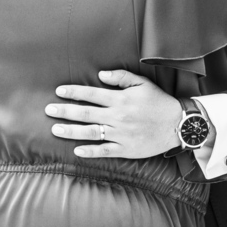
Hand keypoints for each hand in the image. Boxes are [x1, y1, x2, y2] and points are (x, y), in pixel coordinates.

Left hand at [46, 69, 181, 158]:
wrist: (177, 124)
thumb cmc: (159, 102)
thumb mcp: (143, 83)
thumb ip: (121, 77)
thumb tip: (100, 74)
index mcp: (120, 99)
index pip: (92, 94)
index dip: (74, 92)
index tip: (59, 91)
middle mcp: (118, 116)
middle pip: (86, 113)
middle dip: (65, 111)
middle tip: (49, 110)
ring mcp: (121, 134)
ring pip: (91, 133)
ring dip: (71, 131)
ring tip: (55, 129)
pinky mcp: (126, 149)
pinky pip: (104, 151)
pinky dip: (90, 151)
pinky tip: (76, 150)